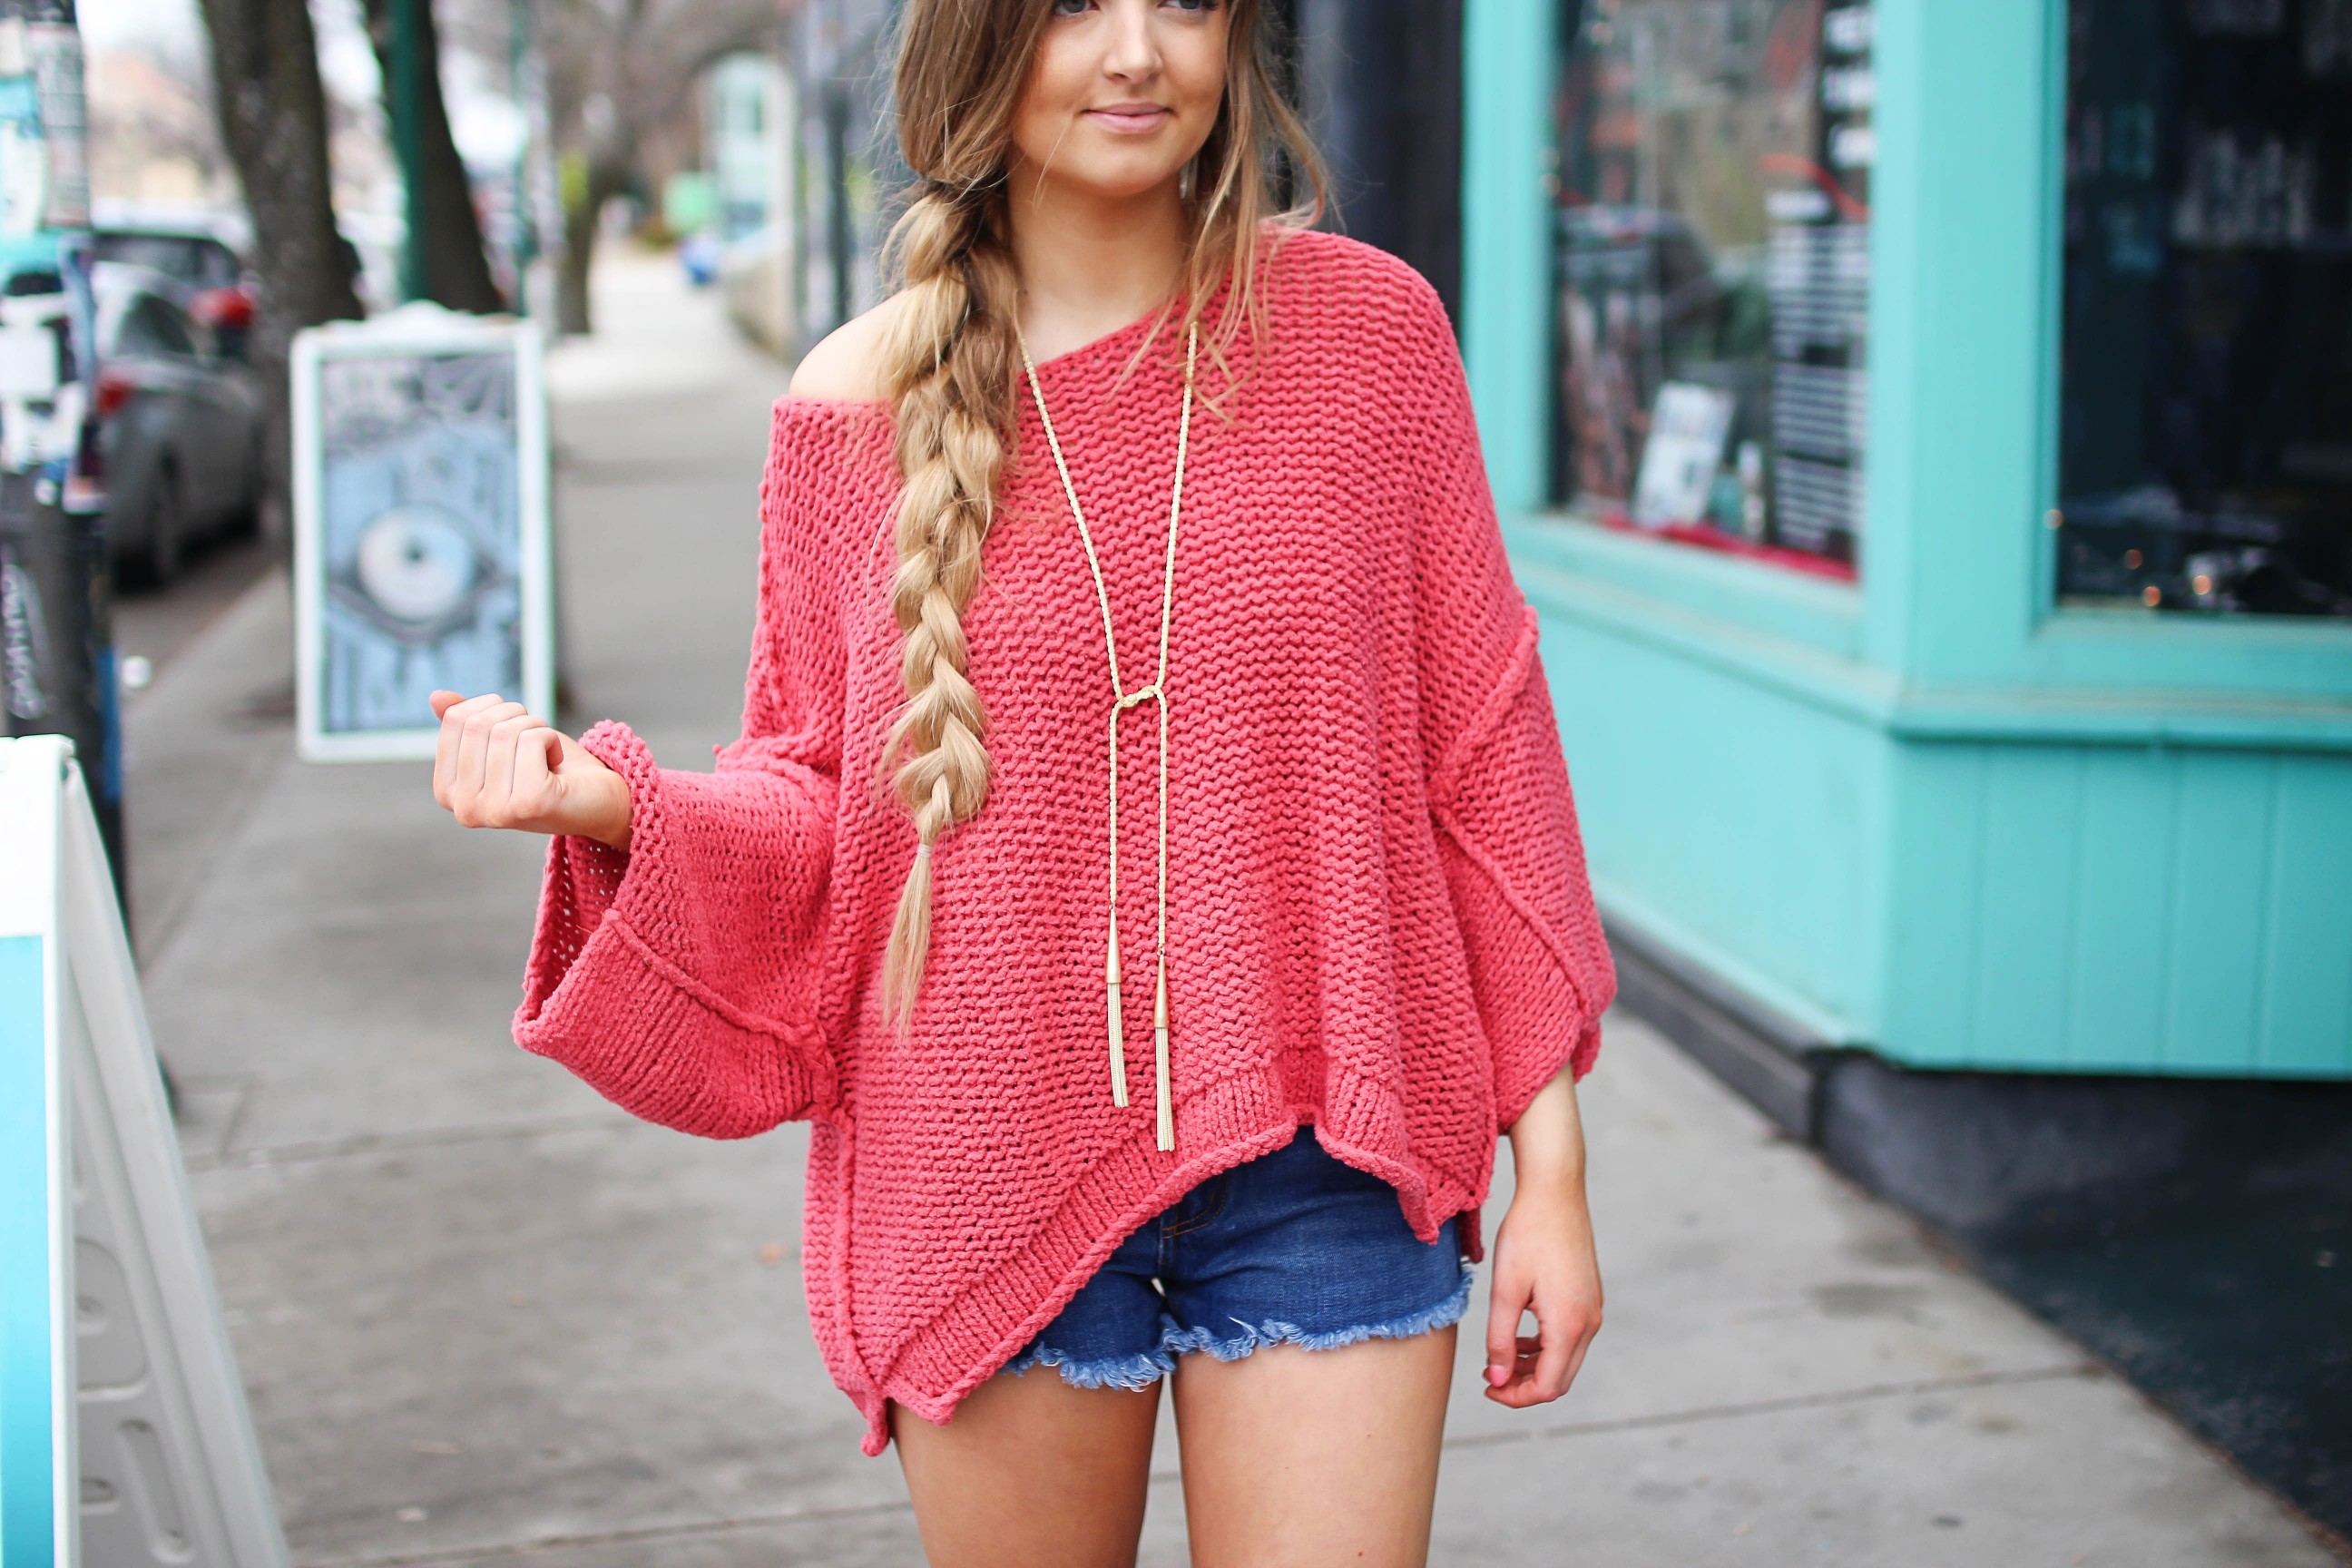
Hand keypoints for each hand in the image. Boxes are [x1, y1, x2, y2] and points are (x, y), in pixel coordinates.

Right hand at [429, 690, 632, 850]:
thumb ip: (467, 724)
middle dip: (516, 716)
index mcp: (448, 793)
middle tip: (535, 742)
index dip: (492, 708)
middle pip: (479, 723)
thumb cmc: (548, 769)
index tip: (514, 731)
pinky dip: (551, 740)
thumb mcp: (502, 741)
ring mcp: (495, 810)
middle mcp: (465, 809)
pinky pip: (532, 739)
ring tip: (546, 754)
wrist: (598, 800)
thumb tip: (437, 697)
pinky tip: (557, 764)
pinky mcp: (528, 803)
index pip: (456, 719)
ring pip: (506, 730)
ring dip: (536, 728)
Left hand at [1482, 1185, 1602, 1406]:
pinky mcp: (1589, 1297)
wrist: (1555, 1193)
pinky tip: (1519, 1335)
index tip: (1486, 1387)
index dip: (1515, 1397)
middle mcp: (1589, 1323)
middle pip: (1559, 1379)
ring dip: (1533, 1366)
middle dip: (1524, 1386)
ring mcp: (1593, 1310)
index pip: (1547, 1387)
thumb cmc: (1527, 1236)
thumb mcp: (1505, 1290)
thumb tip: (1499, 1379)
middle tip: (1489, 1377)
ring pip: (1565, 1359)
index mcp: (1569, 1326)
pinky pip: (1570, 1337)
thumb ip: (1501, 1340)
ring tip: (1499, 1357)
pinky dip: (1545, 1347)